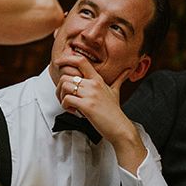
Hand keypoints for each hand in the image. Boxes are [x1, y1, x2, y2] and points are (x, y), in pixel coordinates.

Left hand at [54, 55, 144, 170]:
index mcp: (98, 79)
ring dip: (61, 97)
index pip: (80, 61)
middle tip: (63, 97)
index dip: (67, 59)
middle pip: (66, 76)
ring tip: (69, 105)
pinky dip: (65, 106)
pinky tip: (73, 111)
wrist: (119, 126)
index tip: (59, 63)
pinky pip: (67, 100)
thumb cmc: (114, 110)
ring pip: (65, 87)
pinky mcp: (87, 106)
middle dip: (59, 88)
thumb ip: (119, 80)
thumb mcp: (115, 91)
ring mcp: (90, 95)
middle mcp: (94, 84)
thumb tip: (127, 71)